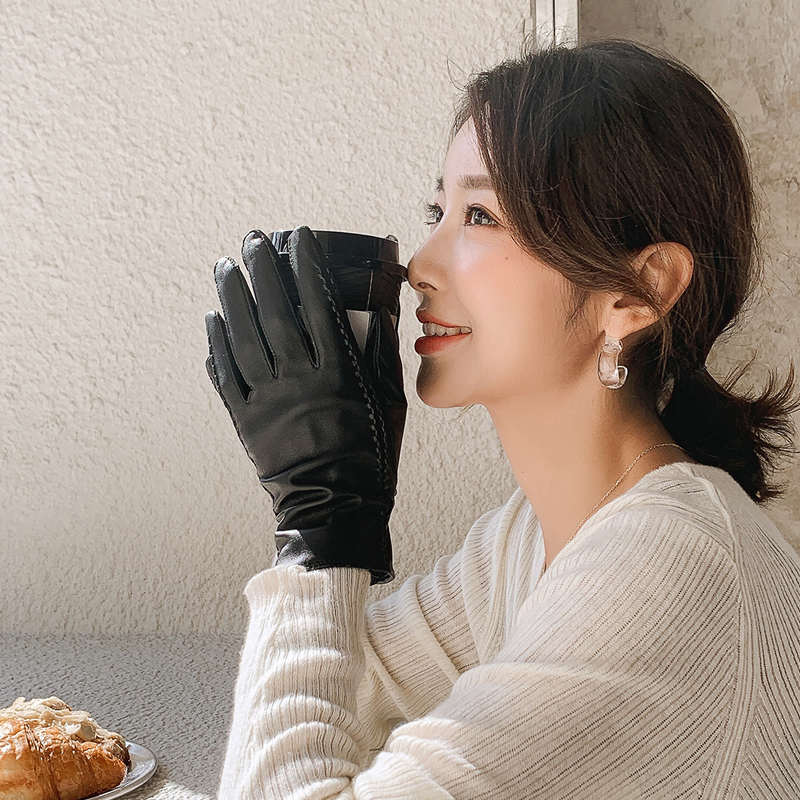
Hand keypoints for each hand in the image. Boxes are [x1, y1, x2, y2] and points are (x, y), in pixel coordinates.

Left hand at [204, 226, 406, 583]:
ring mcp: (268, 398)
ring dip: (232, 297)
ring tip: (226, 266)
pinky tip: (213, 319)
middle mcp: (299, 378)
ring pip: (243, 336)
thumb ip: (381, 354)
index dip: (306, 266)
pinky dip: (216, 344)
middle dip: (262, 269)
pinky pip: (225, 375)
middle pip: (274, 310)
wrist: (337, 505)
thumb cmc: (369, 456)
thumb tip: (377, 313)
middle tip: (254, 240)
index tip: (299, 239)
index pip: (317, 304)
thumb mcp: (389, 401)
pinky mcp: (247, 419)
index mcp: (337, 371)